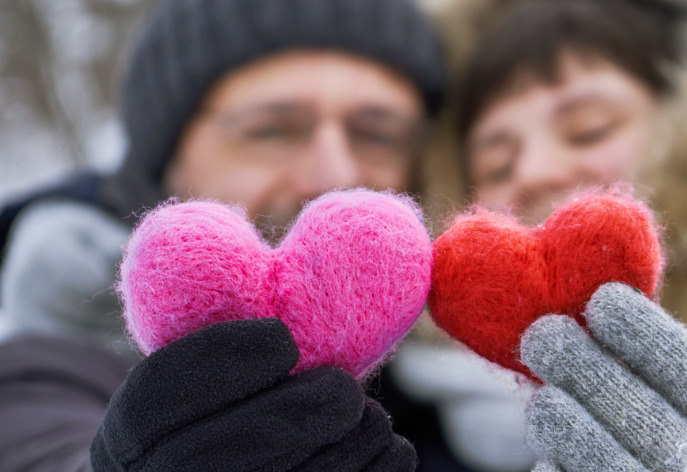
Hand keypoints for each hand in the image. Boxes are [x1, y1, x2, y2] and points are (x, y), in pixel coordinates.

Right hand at [90, 318, 414, 471]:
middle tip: (346, 388)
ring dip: (349, 446)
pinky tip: (384, 451)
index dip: (227, 357)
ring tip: (368, 418)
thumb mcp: (199, 371)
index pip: (162, 392)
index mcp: (127, 435)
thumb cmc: (215, 416)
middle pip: (229, 454)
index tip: (282, 337)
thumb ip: (227, 322)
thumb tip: (329, 244)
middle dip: (302, 412)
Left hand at [521, 283, 686, 471]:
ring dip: (567, 423)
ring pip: (613, 465)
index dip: (646, 334)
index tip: (602, 299)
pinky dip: (557, 470)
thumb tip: (577, 271)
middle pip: (649, 422)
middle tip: (542, 334)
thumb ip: (623, 342)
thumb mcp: (647, 382)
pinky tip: (545, 456)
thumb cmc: (633, 415)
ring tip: (542, 398)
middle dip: (589, 372)